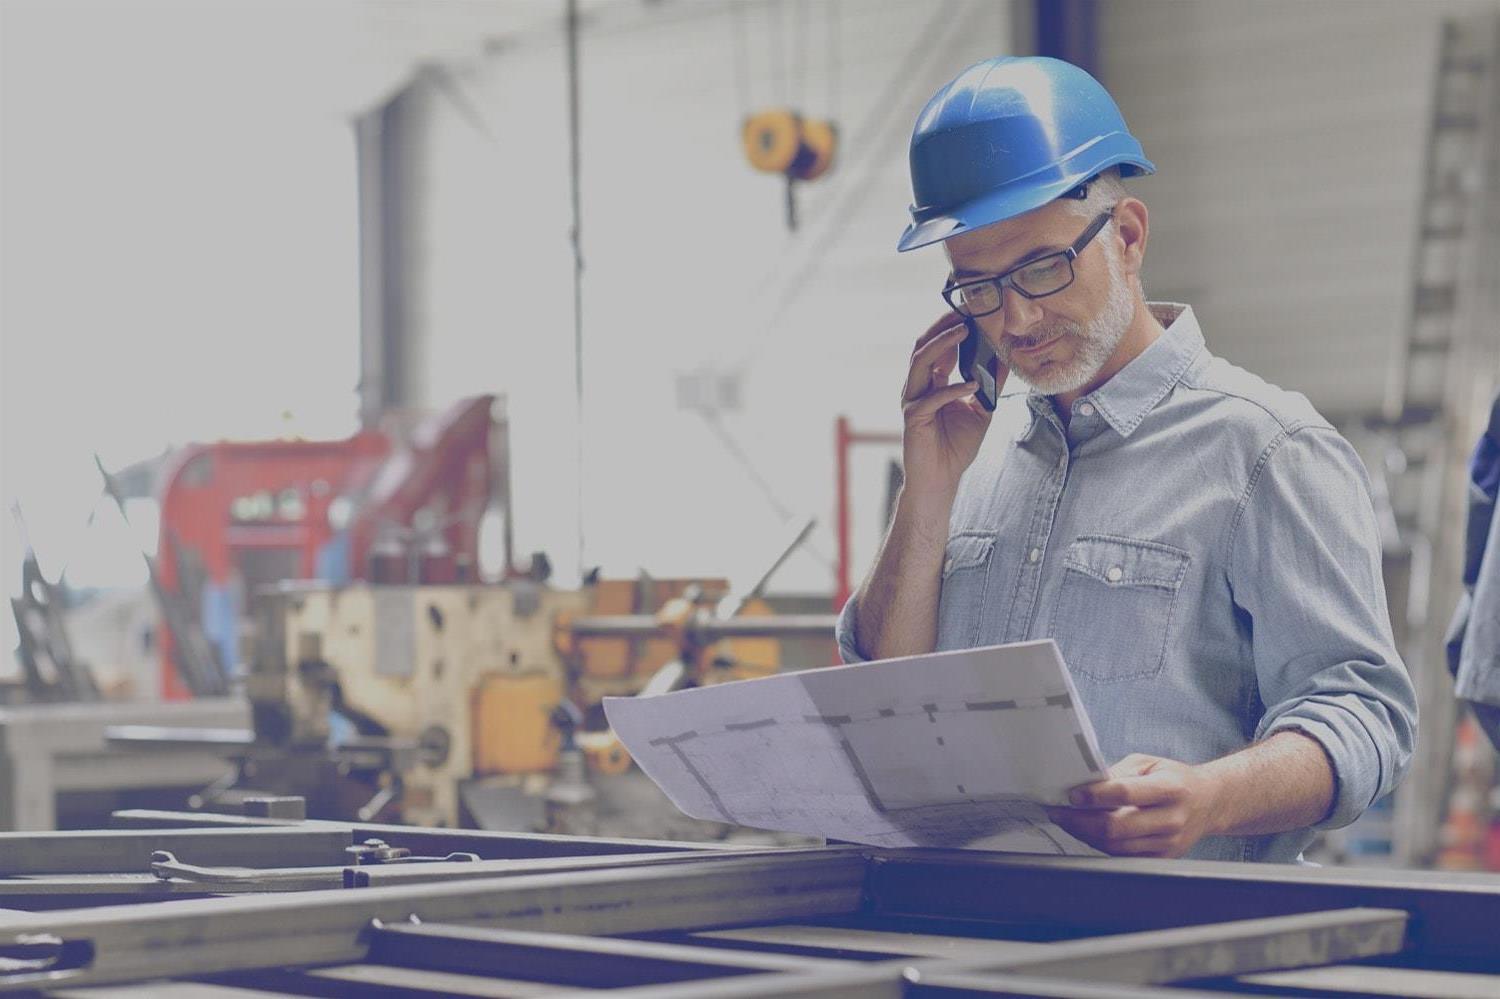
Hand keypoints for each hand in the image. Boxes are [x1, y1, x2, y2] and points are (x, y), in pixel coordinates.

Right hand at [900, 311, 1004, 502]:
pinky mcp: (912, 418)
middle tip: (966, 310)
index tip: (974, 311)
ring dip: (944, 344)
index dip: (953, 327)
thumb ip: (989, 385)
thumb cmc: (956, 447)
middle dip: (944, 325)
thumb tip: (1006, 359)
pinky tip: (972, 383)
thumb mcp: (982, 410)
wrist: (940, 480)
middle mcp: (918, 386)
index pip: (939, 347)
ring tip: (965, 332)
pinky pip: (932, 397)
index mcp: (931, 382)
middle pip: (924, 345)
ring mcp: (912, 400)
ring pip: (921, 361)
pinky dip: (953, 388)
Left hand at [1044, 753, 1223, 857]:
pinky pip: (1123, 856)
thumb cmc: (1176, 780)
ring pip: (1116, 846)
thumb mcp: (1149, 763)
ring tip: (1068, 821)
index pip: (1125, 794)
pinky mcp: (1162, 857)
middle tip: (1059, 812)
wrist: (1209, 803)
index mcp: (1170, 789)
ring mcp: (1168, 843)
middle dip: (1080, 821)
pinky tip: (1088, 832)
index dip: (1094, 796)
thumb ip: (1118, 773)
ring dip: (1085, 835)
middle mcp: (1171, 818)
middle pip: (1116, 827)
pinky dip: (1100, 844)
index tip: (1072, 795)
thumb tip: (1086, 784)